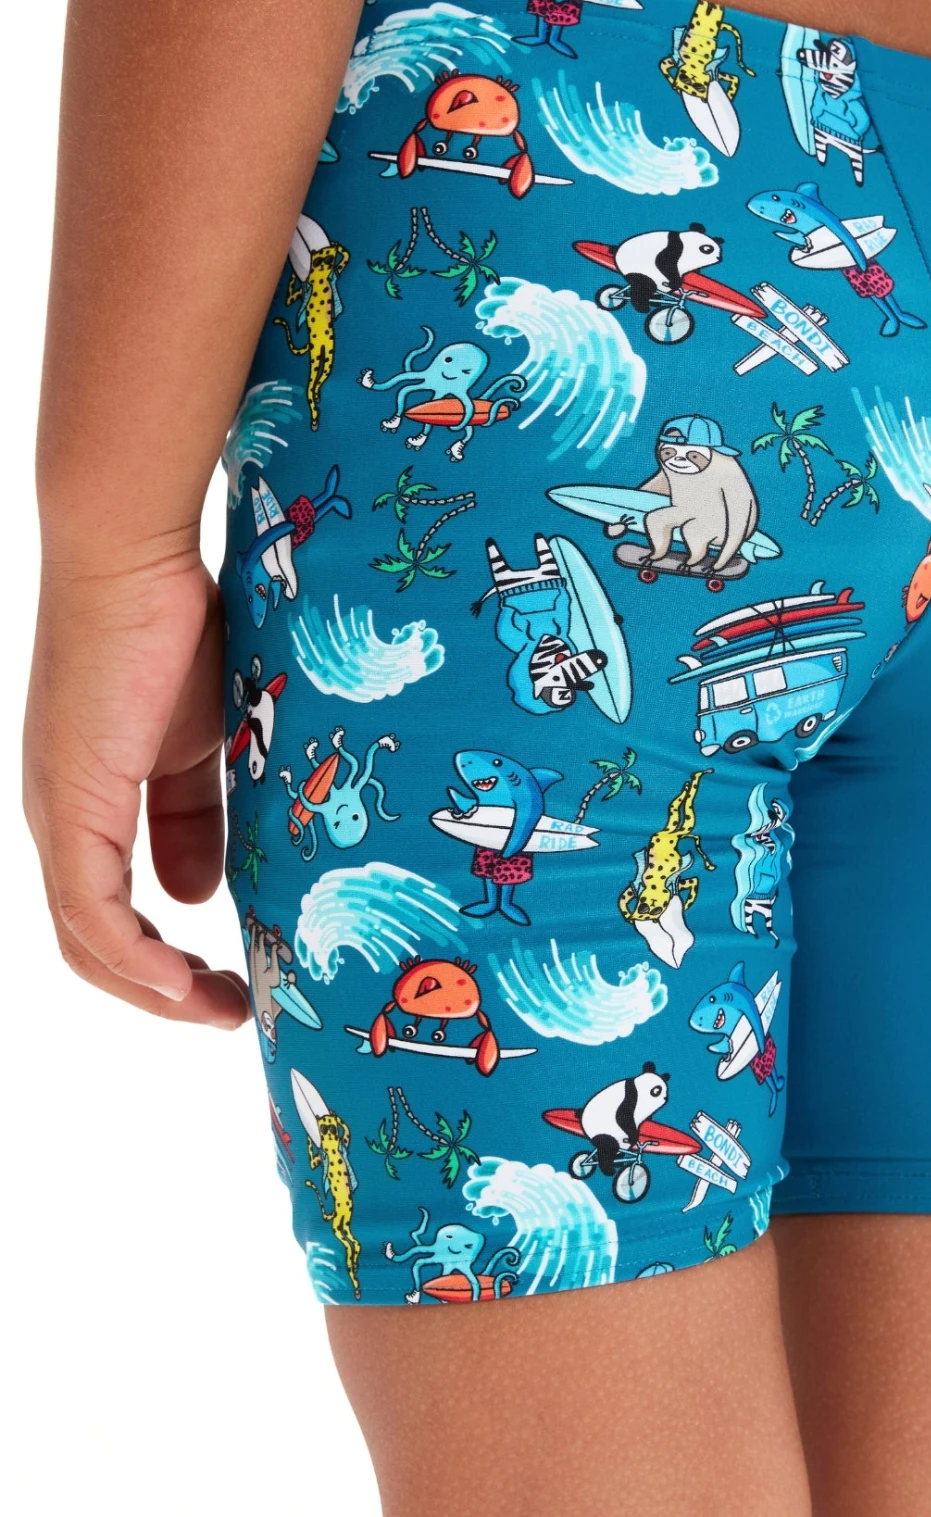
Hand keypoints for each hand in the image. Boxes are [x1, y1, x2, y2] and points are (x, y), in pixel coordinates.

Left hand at [23, 549, 249, 1027]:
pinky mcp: (70, 804)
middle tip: (233, 1010)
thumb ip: (194, 817)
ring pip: (87, 939)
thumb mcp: (199, 742)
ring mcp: (58, 814)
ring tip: (222, 1008)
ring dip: (154, 989)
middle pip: (93, 943)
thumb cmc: (173, 626)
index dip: (165, 959)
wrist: (132, 558)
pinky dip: (134, 958)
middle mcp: (58, 818)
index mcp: (88, 801)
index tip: (234, 978)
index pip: (110, 910)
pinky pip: (91, 909)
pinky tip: (180, 983)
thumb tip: (195, 895)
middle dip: (164, 991)